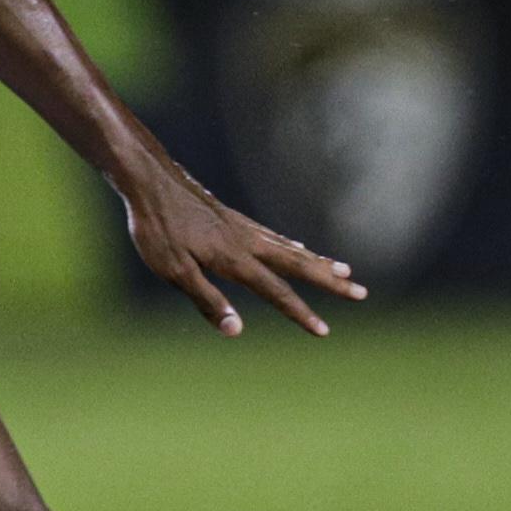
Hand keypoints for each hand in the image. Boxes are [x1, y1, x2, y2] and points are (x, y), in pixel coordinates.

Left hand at [116, 159, 367, 337]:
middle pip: (299, 265)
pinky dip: (295, 248)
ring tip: (344, 272)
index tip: (325, 331)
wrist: (148, 179)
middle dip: (331, 282)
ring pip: (291, 249)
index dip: (300, 314)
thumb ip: (207, 301)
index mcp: (235, 259)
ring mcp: (242, 228)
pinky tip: (300, 250)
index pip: (276, 293)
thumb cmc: (157, 228)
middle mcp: (247, 242)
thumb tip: (236, 330)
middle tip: (361, 292)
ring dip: (320, 264)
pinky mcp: (233, 220)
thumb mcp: (174, 271)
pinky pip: (275, 238)